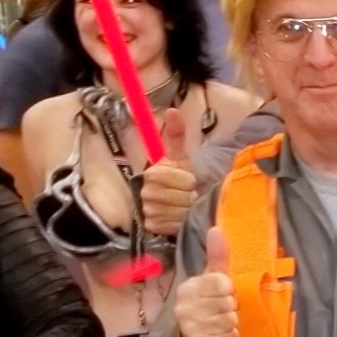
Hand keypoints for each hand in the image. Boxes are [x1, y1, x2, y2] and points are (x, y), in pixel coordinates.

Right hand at [139, 107, 197, 237]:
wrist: (176, 200)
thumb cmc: (181, 177)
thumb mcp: (182, 157)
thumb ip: (177, 135)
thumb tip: (173, 110)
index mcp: (153, 173)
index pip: (177, 179)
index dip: (188, 181)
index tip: (190, 181)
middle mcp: (145, 192)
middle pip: (178, 197)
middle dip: (189, 197)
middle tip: (190, 195)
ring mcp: (146, 210)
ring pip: (175, 213)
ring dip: (186, 211)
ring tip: (186, 206)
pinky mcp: (150, 226)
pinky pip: (170, 226)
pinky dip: (179, 223)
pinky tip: (179, 218)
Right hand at [175, 224, 239, 336]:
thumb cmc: (205, 303)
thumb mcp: (210, 278)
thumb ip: (216, 256)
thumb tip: (216, 228)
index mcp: (187, 288)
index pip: (223, 283)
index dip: (227, 290)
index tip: (220, 294)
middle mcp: (185, 307)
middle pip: (229, 303)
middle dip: (230, 308)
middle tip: (219, 311)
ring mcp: (191, 328)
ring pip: (231, 321)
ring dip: (230, 324)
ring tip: (217, 323)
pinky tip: (217, 336)